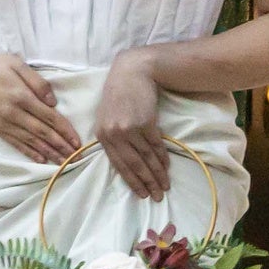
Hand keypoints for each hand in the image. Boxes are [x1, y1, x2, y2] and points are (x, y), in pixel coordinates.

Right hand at [0, 51, 76, 165]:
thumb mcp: (17, 64)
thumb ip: (37, 82)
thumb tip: (53, 103)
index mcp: (20, 96)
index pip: (48, 117)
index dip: (65, 130)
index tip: (77, 141)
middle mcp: (13, 113)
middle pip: (42, 133)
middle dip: (61, 146)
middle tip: (76, 157)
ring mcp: (4, 123)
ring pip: (31, 142)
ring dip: (49, 153)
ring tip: (64, 162)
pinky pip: (16, 144)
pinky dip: (30, 153)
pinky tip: (41, 160)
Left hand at [90, 51, 170, 197]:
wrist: (132, 72)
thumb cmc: (118, 95)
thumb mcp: (107, 117)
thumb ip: (113, 139)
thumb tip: (127, 163)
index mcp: (102, 135)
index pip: (119, 165)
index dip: (132, 181)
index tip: (142, 194)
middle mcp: (114, 134)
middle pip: (133, 165)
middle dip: (147, 183)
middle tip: (158, 196)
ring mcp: (130, 128)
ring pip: (146, 157)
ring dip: (157, 173)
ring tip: (165, 185)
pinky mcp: (146, 122)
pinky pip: (156, 145)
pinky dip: (162, 157)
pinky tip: (167, 167)